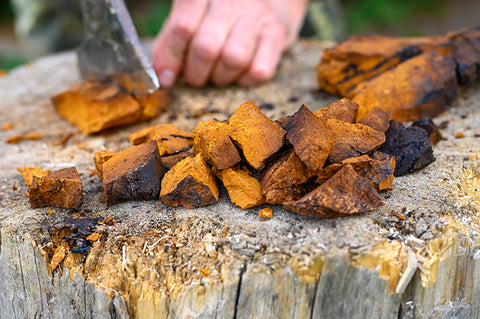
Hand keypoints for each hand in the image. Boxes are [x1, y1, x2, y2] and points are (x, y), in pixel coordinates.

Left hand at [152, 0, 307, 86]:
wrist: (265, 2)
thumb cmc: (217, 18)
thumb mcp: (189, 21)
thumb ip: (170, 44)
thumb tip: (163, 78)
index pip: (182, 28)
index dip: (171, 59)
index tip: (167, 79)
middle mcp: (230, 0)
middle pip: (206, 47)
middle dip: (196, 74)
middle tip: (196, 77)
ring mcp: (256, 15)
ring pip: (233, 59)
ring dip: (220, 78)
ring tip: (218, 74)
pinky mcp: (276, 33)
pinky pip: (259, 70)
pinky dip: (245, 80)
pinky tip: (240, 73)